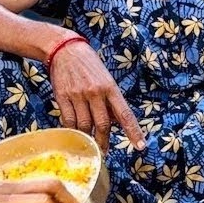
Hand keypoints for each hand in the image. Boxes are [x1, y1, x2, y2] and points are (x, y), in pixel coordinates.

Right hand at [49, 36, 146, 151]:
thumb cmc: (89, 65)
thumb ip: (110, 100)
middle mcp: (95, 92)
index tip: (140, 145)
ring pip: (85, 125)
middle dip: (104, 141)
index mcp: (110, 88)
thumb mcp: (106, 79)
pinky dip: (73, 130)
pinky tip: (75, 134)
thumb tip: (116, 122)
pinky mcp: (63, 97)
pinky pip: (69, 121)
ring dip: (87, 138)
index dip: (133, 131)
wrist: (64, 49)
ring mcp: (78, 95)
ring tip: (88, 145)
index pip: (125, 114)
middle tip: (103, 153)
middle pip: (103, 125)